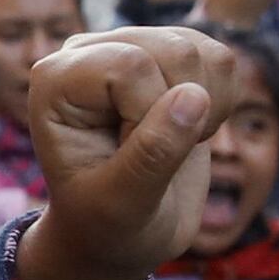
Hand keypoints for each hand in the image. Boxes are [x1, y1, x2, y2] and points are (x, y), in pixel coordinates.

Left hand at [15, 25, 240, 279]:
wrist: (121, 232)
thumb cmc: (106, 222)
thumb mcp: (122, 205)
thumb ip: (152, 153)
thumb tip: (195, 95)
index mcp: (56, 79)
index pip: (131, 66)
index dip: (148, 118)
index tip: (128, 160)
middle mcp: (88, 51)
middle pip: (173, 50)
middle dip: (182, 113)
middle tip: (156, 156)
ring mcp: (130, 47)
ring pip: (199, 50)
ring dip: (206, 108)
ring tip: (173, 144)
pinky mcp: (168, 55)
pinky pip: (221, 59)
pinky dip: (222, 101)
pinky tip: (191, 130)